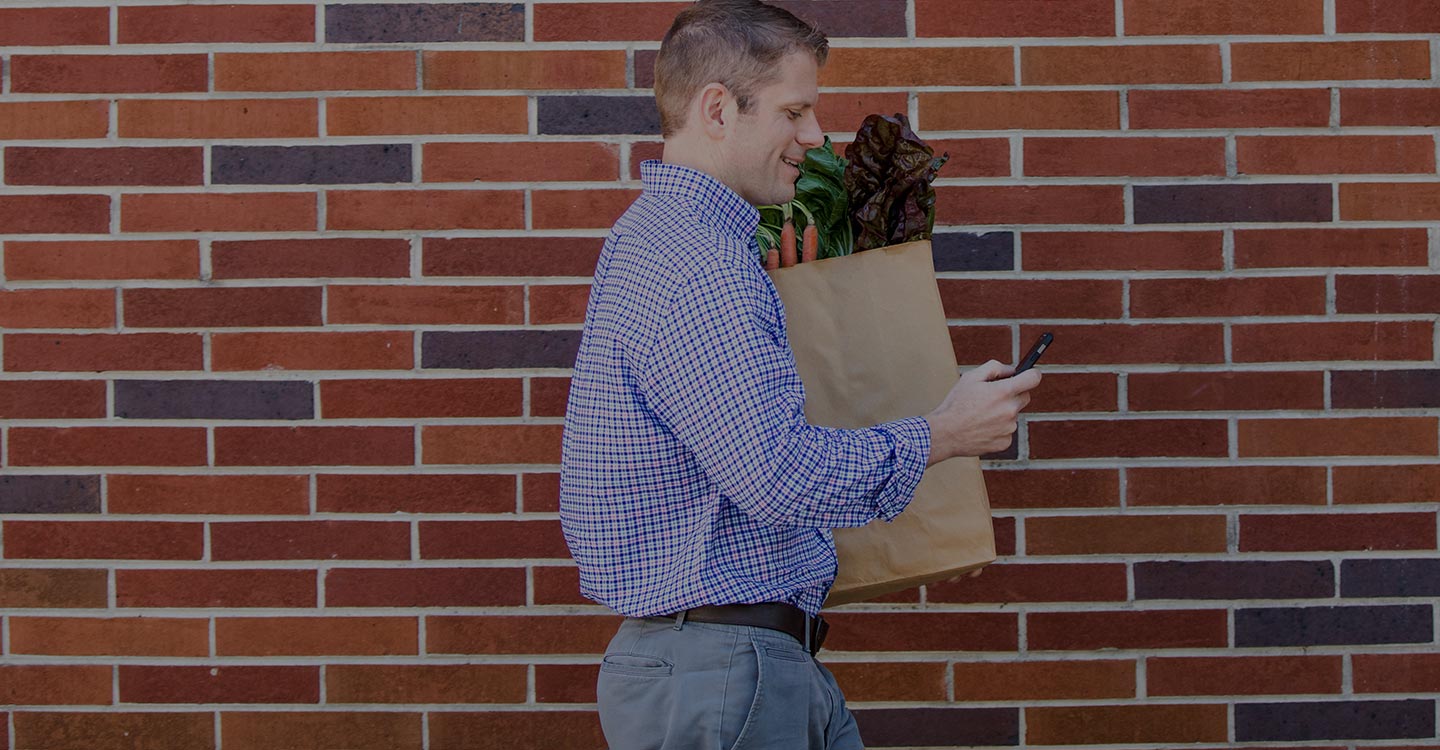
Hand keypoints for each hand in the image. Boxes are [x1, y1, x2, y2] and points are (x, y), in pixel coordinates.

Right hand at [923, 360, 1041, 465]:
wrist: (945, 433)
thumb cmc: (956, 404)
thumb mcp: (970, 377)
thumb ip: (995, 368)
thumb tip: (1012, 370)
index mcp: (1003, 392)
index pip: (1033, 379)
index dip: (1032, 374)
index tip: (1030, 375)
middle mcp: (1010, 410)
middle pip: (1025, 397)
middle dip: (1013, 394)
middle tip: (993, 397)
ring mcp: (1009, 428)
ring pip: (1013, 415)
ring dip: (1003, 413)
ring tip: (981, 415)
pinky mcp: (1005, 442)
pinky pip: (1007, 431)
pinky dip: (998, 429)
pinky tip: (982, 427)